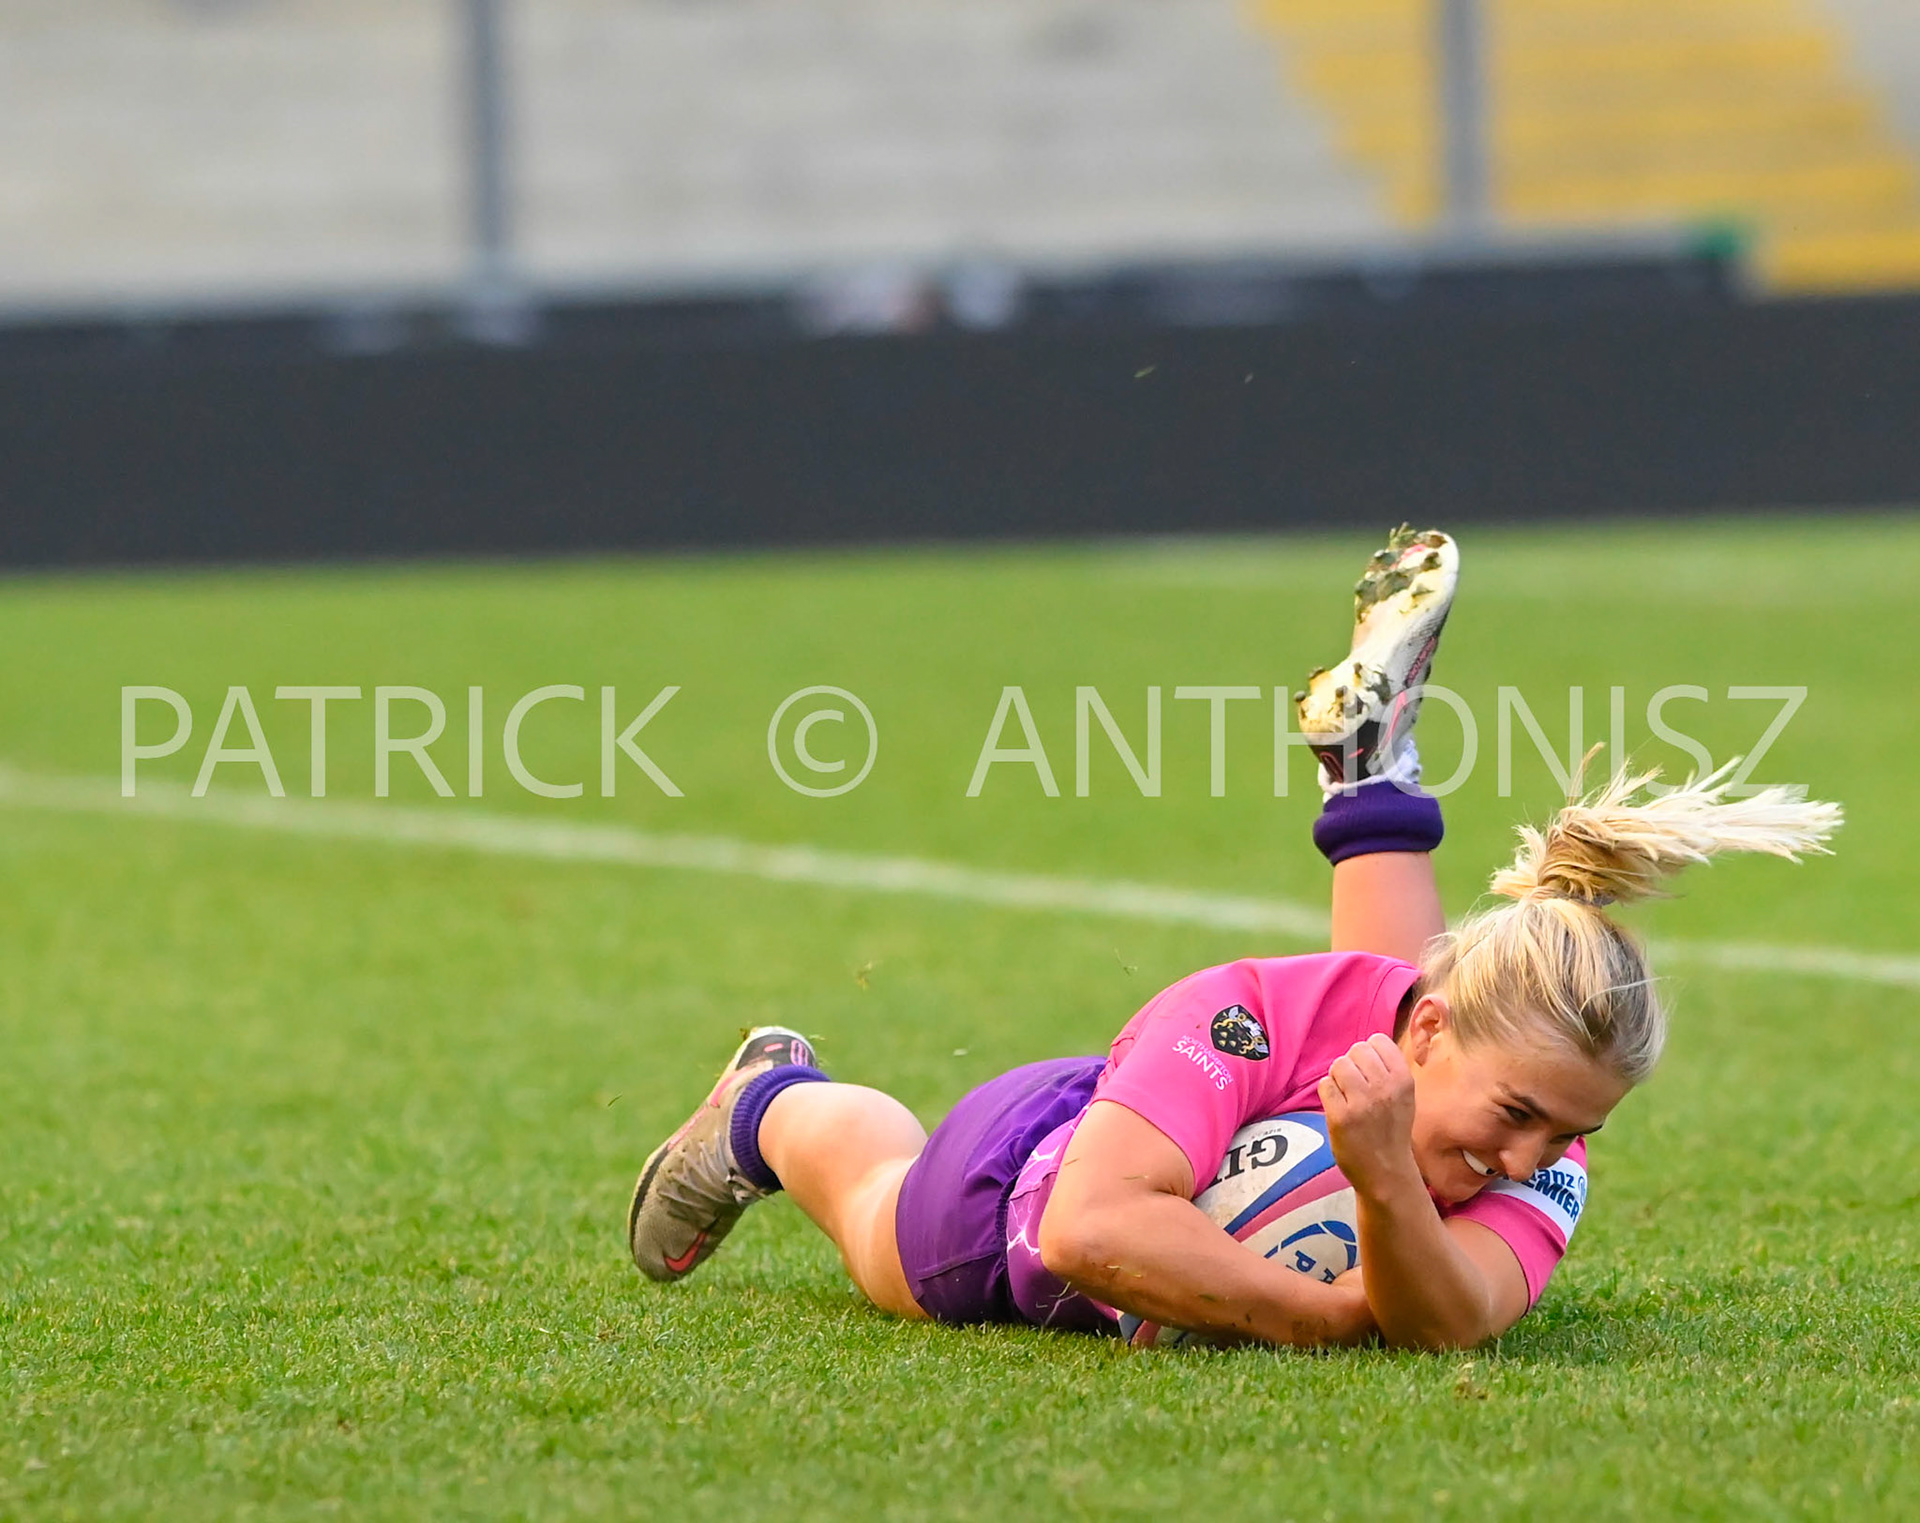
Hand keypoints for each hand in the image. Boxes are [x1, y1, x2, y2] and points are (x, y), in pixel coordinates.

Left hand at [1318, 1033, 1419, 1200]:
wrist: (1386, 1172)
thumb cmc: (1391, 1130)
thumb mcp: (1403, 1096)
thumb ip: (1387, 1069)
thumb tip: (1364, 1044)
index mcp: (1404, 1080)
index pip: (1377, 1041)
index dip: (1369, 1053)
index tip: (1370, 1072)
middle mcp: (1385, 1088)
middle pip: (1356, 1050)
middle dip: (1352, 1065)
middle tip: (1356, 1088)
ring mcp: (1362, 1102)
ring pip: (1338, 1065)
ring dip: (1338, 1079)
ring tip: (1347, 1098)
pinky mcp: (1340, 1116)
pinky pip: (1324, 1085)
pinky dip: (1328, 1095)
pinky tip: (1339, 1109)